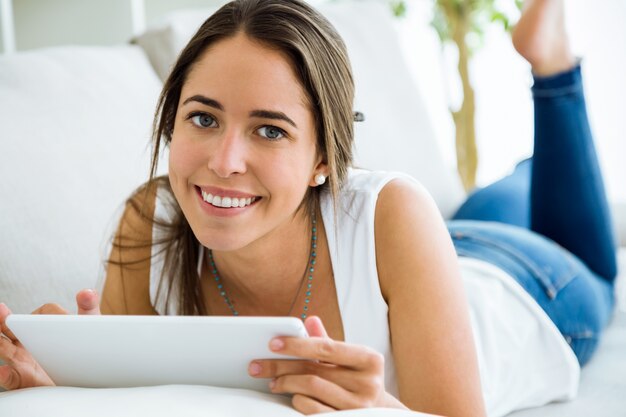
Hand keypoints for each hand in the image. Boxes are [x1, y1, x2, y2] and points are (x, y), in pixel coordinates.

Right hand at [0, 289, 100, 389]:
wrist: (86, 377)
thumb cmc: (86, 350)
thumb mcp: (91, 326)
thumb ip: (88, 308)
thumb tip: (87, 292)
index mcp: (42, 327)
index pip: (39, 314)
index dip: (42, 314)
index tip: (49, 320)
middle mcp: (28, 342)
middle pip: (10, 328)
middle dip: (3, 319)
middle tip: (1, 310)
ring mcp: (22, 360)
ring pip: (5, 350)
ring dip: (0, 344)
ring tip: (0, 341)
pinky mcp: (22, 380)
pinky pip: (9, 378)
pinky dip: (4, 374)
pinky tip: (4, 371)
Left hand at [248, 316, 406, 413]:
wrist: (378, 413)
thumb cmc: (357, 380)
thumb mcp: (348, 359)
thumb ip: (328, 341)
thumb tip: (310, 320)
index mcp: (369, 360)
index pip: (326, 347)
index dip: (297, 344)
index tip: (273, 343)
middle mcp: (367, 383)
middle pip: (313, 369)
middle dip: (281, 366)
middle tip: (258, 365)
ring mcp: (358, 406)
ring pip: (310, 389)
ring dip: (285, 383)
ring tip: (273, 382)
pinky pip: (312, 409)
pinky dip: (297, 400)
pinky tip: (290, 396)